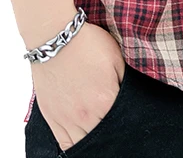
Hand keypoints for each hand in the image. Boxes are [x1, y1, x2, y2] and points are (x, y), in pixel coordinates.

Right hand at [30, 21, 126, 152]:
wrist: (56, 38)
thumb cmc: (87, 43)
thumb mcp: (116, 58)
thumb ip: (125, 83)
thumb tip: (130, 99)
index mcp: (106, 100)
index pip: (122, 123)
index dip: (128, 123)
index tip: (130, 123)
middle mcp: (86, 115)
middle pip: (105, 136)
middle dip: (113, 133)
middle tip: (117, 129)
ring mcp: (67, 119)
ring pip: (84, 144)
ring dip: (95, 140)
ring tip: (101, 133)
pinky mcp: (52, 118)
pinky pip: (64, 144)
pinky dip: (74, 146)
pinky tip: (82, 141)